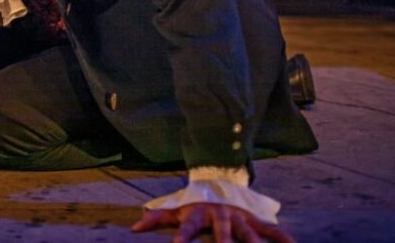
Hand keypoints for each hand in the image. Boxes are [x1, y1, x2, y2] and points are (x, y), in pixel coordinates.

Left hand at [132, 202, 294, 242]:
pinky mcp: (255, 221)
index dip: (184, 236)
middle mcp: (221, 217)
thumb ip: (157, 218)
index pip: (190, 227)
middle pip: (224, 235)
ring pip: (250, 235)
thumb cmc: (195, 204)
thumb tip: (134, 228)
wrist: (219, 181)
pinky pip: (272, 231)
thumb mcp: (176, 209)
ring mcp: (240, 219)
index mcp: (200, 215)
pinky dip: (283, 238)